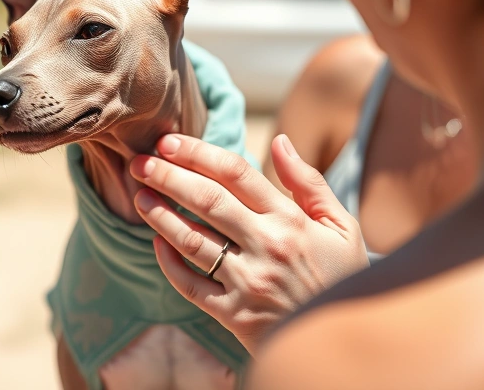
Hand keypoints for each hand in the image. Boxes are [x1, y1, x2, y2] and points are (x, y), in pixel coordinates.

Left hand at [130, 133, 367, 354]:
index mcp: (291, 220)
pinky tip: (155, 241)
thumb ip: (309, 182)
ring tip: (139, 196)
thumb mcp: (341, 227)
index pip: (235, 173)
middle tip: (138, 162)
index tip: (168, 141)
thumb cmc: (342, 277)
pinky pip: (190, 285)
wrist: (345, 342)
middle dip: (167, 176)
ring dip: (160, 215)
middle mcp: (267, 247)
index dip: (197, 153)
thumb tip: (280, 140)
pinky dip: (168, 263)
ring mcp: (248, 283)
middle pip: (207, 200)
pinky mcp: (234, 315)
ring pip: (192, 240)